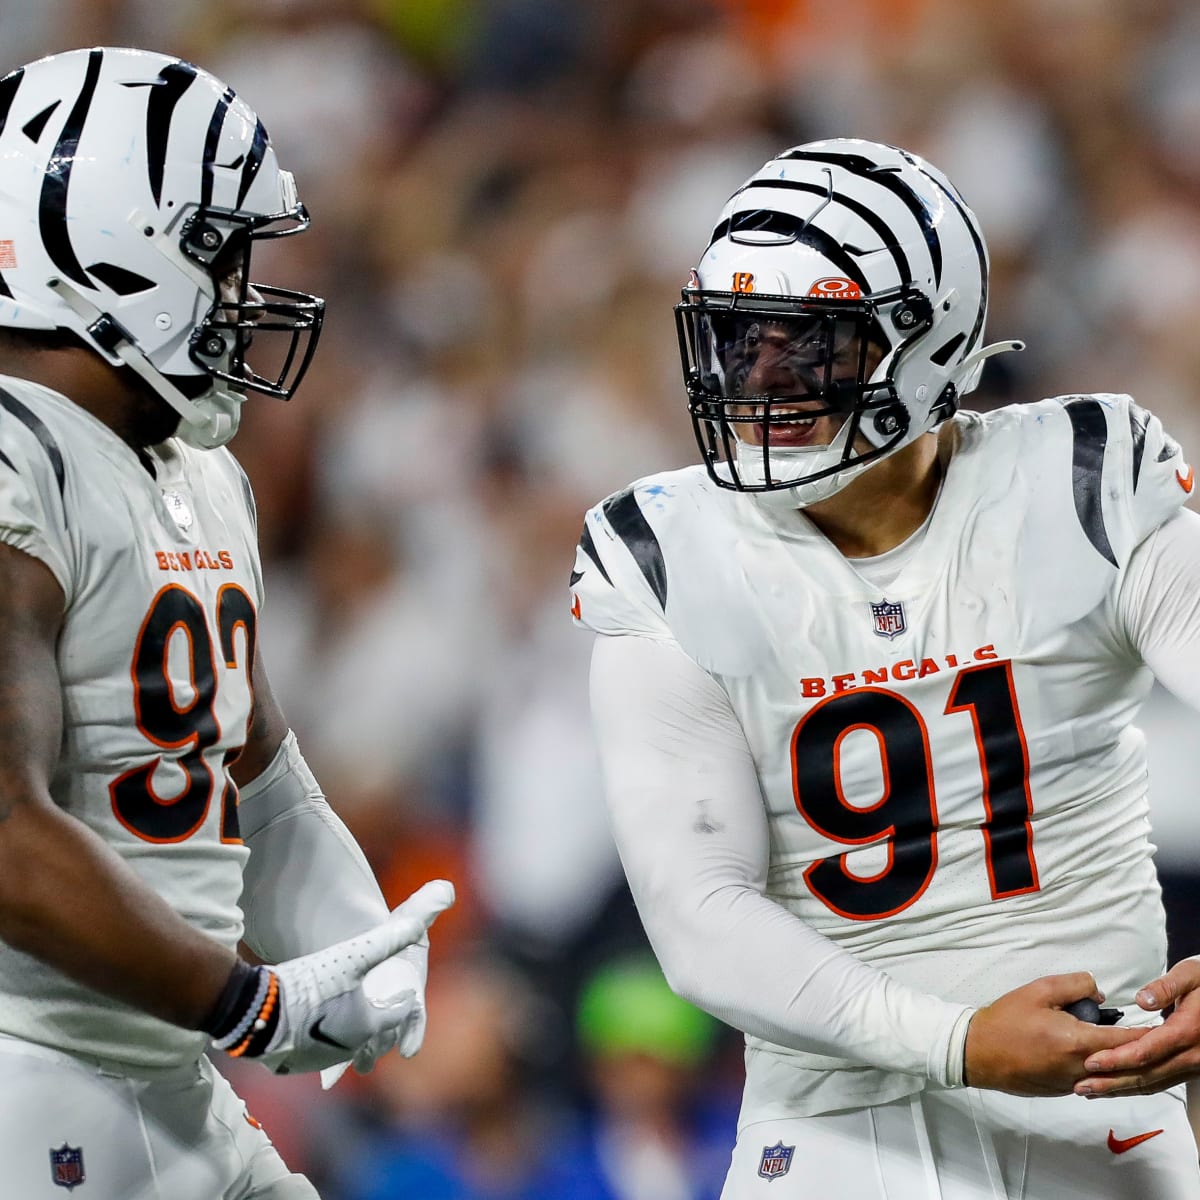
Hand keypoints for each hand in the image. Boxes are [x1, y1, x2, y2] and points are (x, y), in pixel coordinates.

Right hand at [236, 879, 453, 1074]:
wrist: (254, 1011)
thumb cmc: (308, 982)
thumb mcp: (351, 956)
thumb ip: (385, 942)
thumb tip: (417, 927)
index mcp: (368, 1026)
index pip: (399, 1014)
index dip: (403, 998)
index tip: (405, 989)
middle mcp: (349, 1049)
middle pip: (373, 1032)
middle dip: (378, 1017)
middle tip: (378, 1000)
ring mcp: (321, 1062)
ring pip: (345, 1044)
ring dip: (349, 1029)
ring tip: (346, 1010)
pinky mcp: (296, 1067)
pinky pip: (318, 1052)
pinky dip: (322, 1039)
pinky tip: (316, 1023)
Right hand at [964, 972, 1146, 1095]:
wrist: (978, 1052)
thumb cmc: (1006, 1020)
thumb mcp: (1039, 991)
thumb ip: (1074, 985)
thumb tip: (1098, 993)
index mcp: (1079, 1042)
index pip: (1127, 1040)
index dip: (1147, 1034)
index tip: (1161, 1027)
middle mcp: (1082, 1069)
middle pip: (1121, 1061)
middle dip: (1134, 1047)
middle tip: (1141, 1032)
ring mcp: (1072, 1084)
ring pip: (1106, 1073)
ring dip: (1114, 1058)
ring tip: (1110, 1039)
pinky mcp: (1062, 1090)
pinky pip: (1090, 1078)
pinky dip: (1096, 1067)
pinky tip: (1087, 1053)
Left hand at [1073, 958, 1199, 1097]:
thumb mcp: (1190, 976)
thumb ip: (1166, 987)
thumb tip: (1142, 1000)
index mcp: (1186, 1031)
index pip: (1146, 1051)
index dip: (1117, 1059)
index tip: (1092, 1061)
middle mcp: (1190, 1055)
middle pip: (1146, 1074)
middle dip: (1112, 1081)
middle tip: (1082, 1085)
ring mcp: (1191, 1065)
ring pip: (1153, 1083)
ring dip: (1121, 1089)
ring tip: (1092, 1090)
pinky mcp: (1188, 1068)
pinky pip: (1161, 1082)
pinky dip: (1136, 1086)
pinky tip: (1117, 1086)